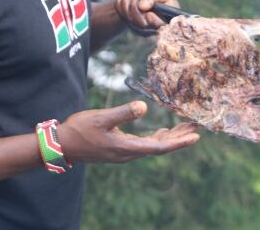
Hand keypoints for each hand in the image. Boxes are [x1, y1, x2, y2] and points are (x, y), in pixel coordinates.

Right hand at [59, 101, 199, 163]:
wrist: (62, 145)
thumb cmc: (80, 130)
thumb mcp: (101, 118)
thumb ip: (123, 113)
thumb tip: (143, 106)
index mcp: (126, 148)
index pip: (159, 147)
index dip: (178, 142)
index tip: (195, 136)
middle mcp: (128, 153)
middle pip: (160, 147)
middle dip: (179, 137)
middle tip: (196, 127)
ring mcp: (124, 152)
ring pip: (153, 145)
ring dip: (170, 136)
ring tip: (185, 127)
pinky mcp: (120, 148)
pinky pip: (145, 144)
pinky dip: (157, 137)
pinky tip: (163, 130)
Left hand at [115, 0, 178, 35]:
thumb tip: (144, 7)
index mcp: (169, 14)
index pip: (165, 25)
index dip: (155, 22)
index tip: (148, 14)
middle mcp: (159, 25)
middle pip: (144, 24)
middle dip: (135, 6)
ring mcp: (146, 29)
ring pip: (132, 22)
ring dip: (127, 4)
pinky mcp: (134, 29)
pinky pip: (123, 19)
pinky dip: (120, 5)